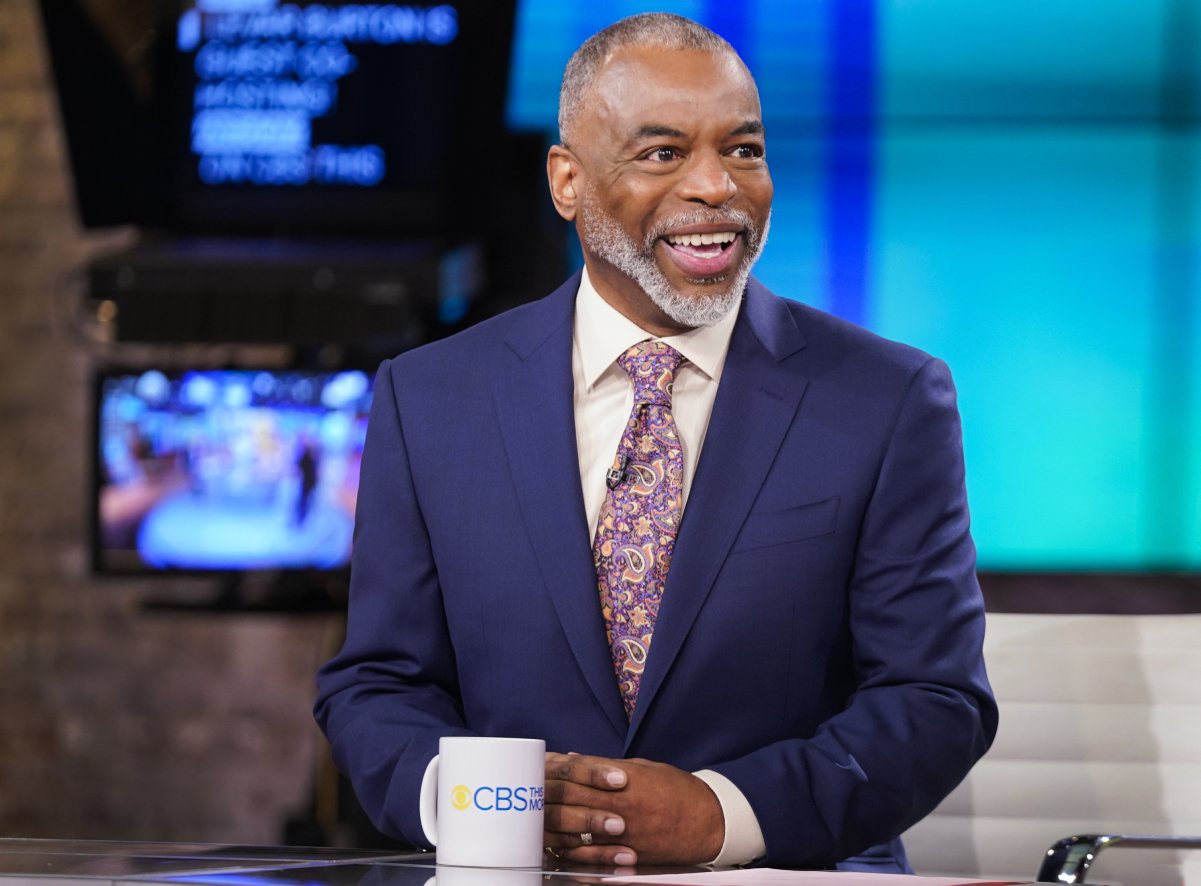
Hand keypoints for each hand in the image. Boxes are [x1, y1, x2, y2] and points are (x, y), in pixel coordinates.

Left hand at [543, 752, 723, 865]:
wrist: (709, 821)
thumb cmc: (677, 790)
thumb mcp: (643, 768)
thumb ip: (607, 766)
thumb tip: (576, 759)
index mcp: (624, 780)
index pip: (579, 773)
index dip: (556, 769)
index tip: (541, 766)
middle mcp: (620, 806)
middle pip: (572, 800)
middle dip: (547, 795)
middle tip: (526, 792)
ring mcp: (623, 833)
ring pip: (577, 831)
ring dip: (553, 826)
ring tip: (533, 821)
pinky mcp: (628, 855)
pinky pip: (592, 858)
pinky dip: (572, 853)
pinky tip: (557, 848)